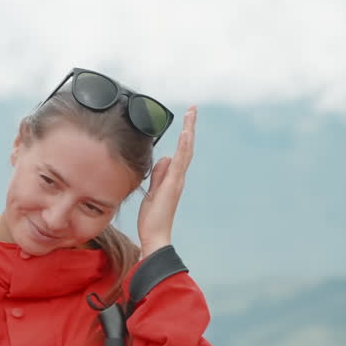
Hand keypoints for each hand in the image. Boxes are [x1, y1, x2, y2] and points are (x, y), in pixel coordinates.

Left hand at [138, 105, 195, 256]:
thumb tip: (164, 159)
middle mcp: (178, 177)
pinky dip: (184, 147)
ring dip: (189, 131)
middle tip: (193, 109)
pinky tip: (185, 134)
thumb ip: (158, 176)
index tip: (186, 118)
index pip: (180, 152)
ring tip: (191, 114)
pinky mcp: (173, 185)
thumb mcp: (152, 192)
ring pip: (186, 151)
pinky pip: (180, 162)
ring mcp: (177, 180)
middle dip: (190, 127)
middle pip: (186, 147)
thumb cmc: (153, 218)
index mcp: (173, 178)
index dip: (184, 135)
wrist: (155, 236)